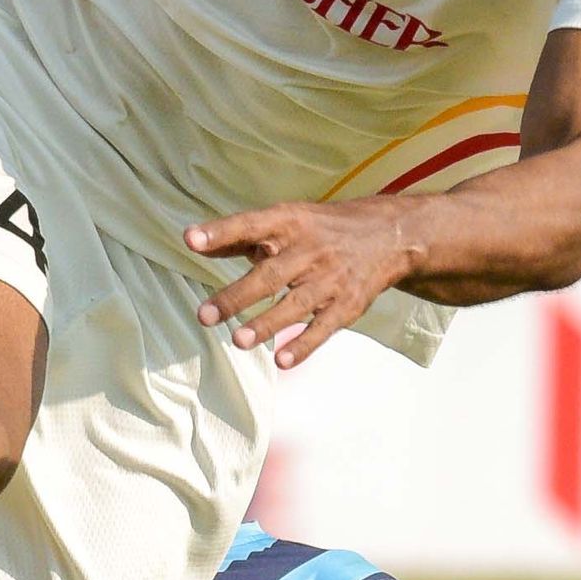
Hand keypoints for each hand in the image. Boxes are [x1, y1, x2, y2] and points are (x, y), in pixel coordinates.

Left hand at [185, 198, 419, 369]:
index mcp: (289, 223)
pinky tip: (282, 359)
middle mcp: (309, 250)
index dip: (220, 232)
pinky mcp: (347, 304)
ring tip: (237, 341)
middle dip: (236, 296)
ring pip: (295, 304)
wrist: (390, 236)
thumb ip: (241, 236)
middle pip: (269, 275)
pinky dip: (304, 344)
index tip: (191, 239)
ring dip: (266, 324)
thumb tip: (194, 241)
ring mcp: (330, 279)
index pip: (250, 225)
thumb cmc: (323, 229)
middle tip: (204, 316)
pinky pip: (324, 327)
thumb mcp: (286, 220)